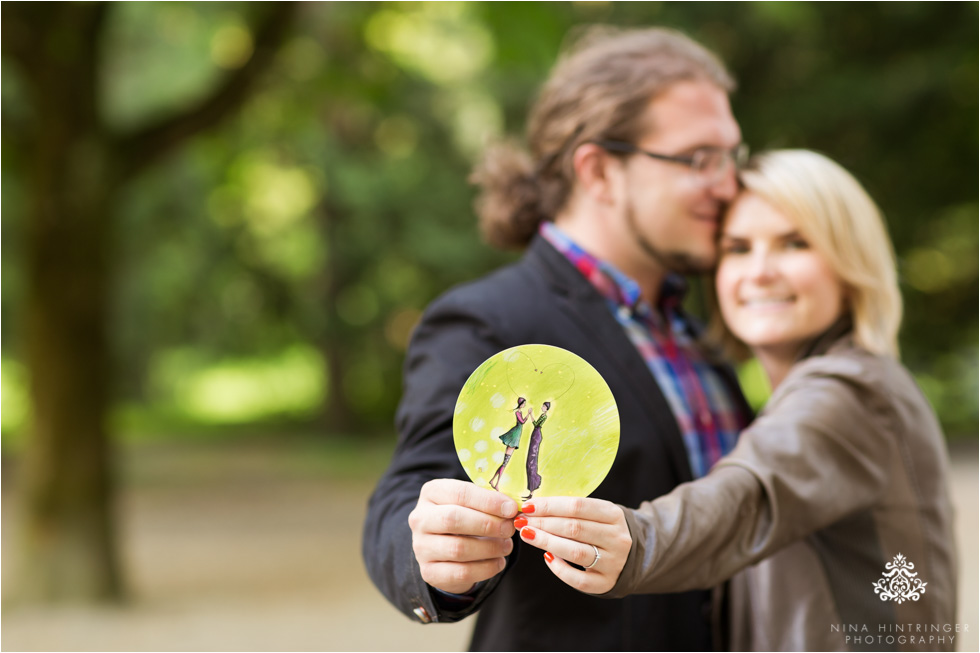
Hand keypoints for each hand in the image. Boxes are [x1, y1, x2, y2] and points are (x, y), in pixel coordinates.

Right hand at [409, 479, 518, 593]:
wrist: (445, 549)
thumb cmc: (465, 518)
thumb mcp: (472, 503)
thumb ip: (489, 502)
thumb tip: (512, 508)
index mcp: (431, 492)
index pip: (459, 493)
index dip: (488, 501)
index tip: (511, 509)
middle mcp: (420, 518)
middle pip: (453, 519)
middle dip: (488, 524)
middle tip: (510, 528)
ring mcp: (421, 547)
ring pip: (458, 548)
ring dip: (490, 547)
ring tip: (507, 545)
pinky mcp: (429, 572)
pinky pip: (461, 573)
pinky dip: (486, 568)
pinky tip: (499, 562)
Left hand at [514, 497, 630, 594]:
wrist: (630, 557)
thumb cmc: (603, 530)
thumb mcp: (597, 513)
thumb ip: (572, 509)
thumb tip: (534, 506)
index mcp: (613, 514)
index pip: (577, 507)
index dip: (550, 505)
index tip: (528, 506)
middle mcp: (616, 538)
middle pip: (574, 528)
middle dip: (543, 523)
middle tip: (522, 521)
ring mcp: (613, 562)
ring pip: (575, 552)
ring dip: (546, 542)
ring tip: (527, 535)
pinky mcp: (606, 583)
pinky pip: (578, 579)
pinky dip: (559, 568)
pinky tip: (547, 557)